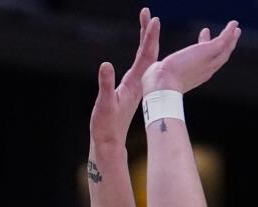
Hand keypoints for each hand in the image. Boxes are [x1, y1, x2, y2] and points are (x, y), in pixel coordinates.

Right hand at [91, 7, 160, 149]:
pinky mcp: (132, 89)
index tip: (154, 20)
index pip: (145, 56)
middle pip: (148, 53)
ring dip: (146, 40)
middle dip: (148, 32)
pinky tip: (144, 49)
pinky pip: (141, 66)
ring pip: (146, 58)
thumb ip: (105, 84)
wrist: (110, 142)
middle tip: (149, 13)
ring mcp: (136, 86)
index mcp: (134, 83)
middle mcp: (138, 82)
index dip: (149, 37)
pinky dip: (143, 53)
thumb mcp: (103, 104)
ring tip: (147, 23)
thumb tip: (105, 65)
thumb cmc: (106, 125)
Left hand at [141, 20, 240, 95]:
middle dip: (225, 47)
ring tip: (235, 28)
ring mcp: (208, 62)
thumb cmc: (156, 85)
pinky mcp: (208, 52)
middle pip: (220, 58)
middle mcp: (204, 71)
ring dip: (231, 38)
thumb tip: (155, 70)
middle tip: (230, 36)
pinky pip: (223, 40)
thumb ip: (163, 72)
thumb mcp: (162, 76)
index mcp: (193, 77)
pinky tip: (233, 24)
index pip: (204, 63)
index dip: (206, 50)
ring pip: (225, 50)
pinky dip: (229, 32)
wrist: (162, 86)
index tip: (203, 36)